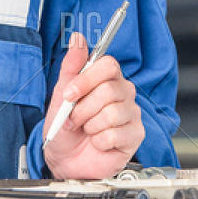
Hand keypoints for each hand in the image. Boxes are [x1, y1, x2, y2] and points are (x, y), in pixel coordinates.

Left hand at [43, 32, 144, 179]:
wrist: (65, 160)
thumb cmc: (66, 128)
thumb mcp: (62, 95)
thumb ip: (72, 66)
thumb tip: (77, 38)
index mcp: (108, 79)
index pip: (109, 65)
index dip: (86, 80)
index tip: (69, 94)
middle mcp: (124, 94)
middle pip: (108, 90)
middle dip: (83, 109)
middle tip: (74, 119)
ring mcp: (132, 115)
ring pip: (111, 113)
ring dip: (90, 126)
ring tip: (86, 131)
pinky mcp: (135, 136)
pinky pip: (114, 134)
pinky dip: (98, 142)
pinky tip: (97, 143)